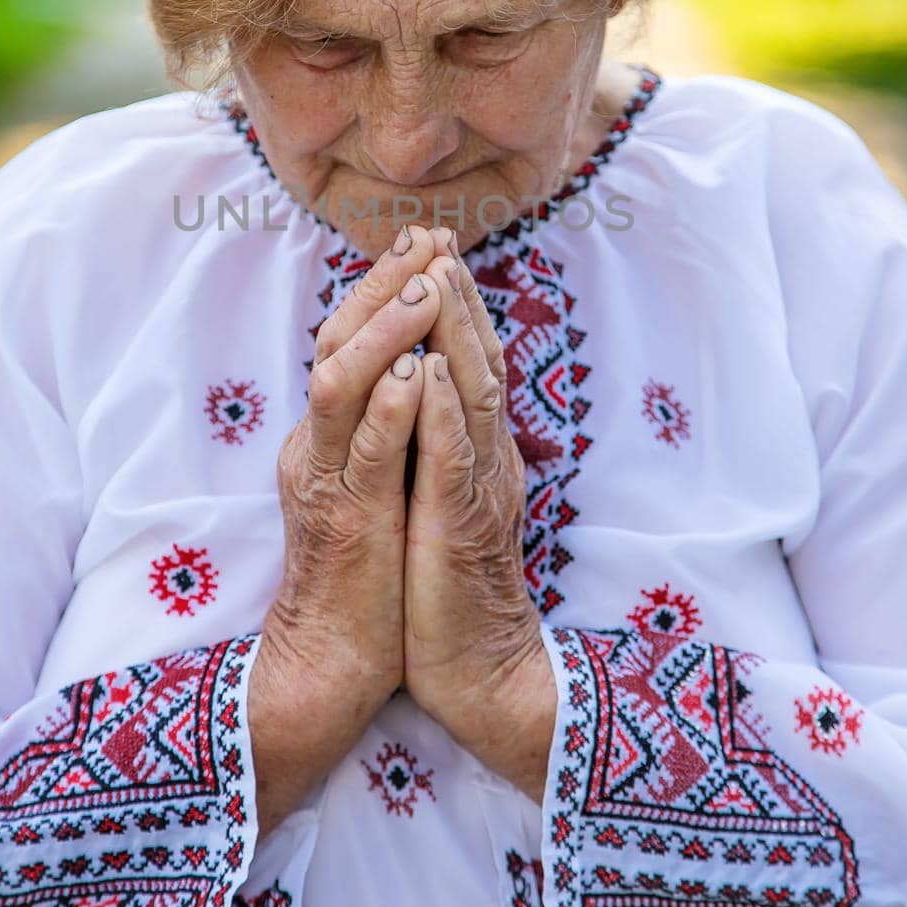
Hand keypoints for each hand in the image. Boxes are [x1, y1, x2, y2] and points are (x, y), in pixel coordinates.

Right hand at [257, 223, 444, 728]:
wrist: (334, 660)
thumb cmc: (369, 571)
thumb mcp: (375, 480)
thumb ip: (383, 425)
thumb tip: (414, 362)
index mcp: (328, 434)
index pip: (346, 339)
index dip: (383, 287)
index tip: (426, 241)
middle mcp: (319, 444)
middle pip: (334, 343)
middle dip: (382, 288)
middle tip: (424, 240)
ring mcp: (327, 479)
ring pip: (340, 385)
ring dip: (384, 333)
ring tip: (423, 288)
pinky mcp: (348, 521)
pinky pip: (363, 456)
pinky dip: (387, 411)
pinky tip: (412, 374)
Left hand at [402, 229, 549, 751]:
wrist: (480, 670)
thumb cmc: (450, 586)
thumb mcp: (443, 498)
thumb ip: (439, 444)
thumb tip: (418, 388)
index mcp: (479, 449)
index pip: (470, 362)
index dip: (454, 305)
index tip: (431, 247)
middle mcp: (487, 457)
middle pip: (478, 361)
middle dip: (455, 296)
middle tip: (437, 236)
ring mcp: (478, 488)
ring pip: (471, 395)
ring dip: (454, 332)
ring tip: (437, 275)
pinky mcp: (458, 526)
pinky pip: (451, 460)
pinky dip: (440, 411)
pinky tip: (426, 371)